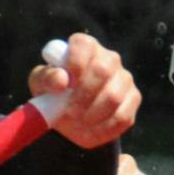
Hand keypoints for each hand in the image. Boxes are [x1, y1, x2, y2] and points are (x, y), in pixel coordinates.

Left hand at [31, 33, 140, 148]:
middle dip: (84, 95)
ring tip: (77, 122)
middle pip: (103, 70)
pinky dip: (103, 127)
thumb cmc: (54, 92)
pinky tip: (90, 129)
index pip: (84, 45)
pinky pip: (122, 116)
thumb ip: (47, 78)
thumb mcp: (41, 84)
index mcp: (84, 47)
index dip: (75, 63)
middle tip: (69, 111)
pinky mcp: (133, 99)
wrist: (70, 113)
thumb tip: (62, 80)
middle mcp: (109, 58)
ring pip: (114, 96)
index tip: (65, 85)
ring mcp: (124, 78)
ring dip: (92, 114)